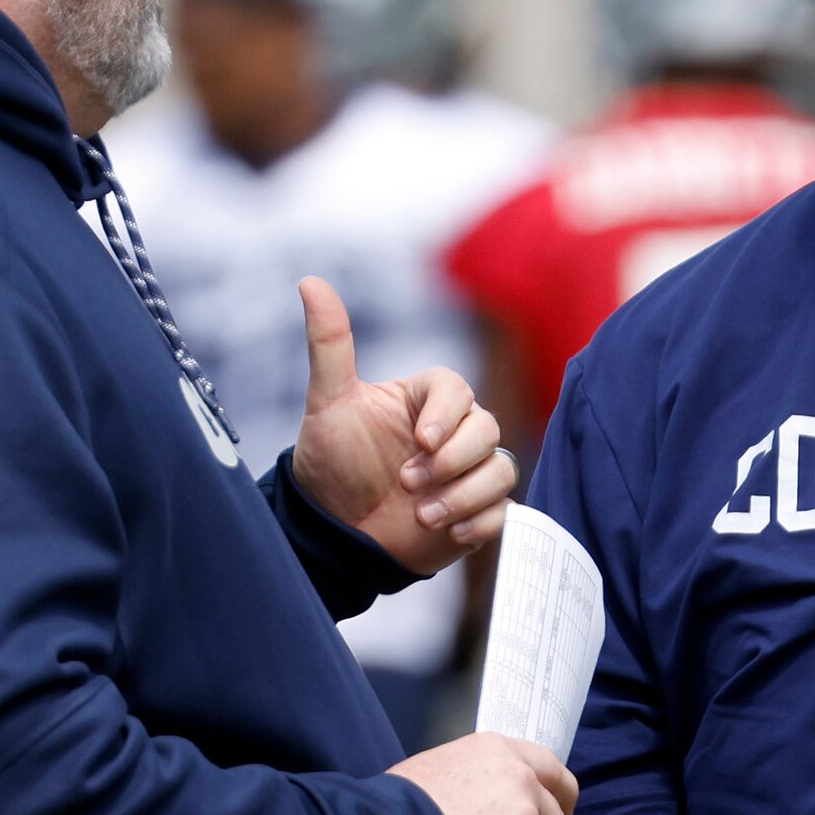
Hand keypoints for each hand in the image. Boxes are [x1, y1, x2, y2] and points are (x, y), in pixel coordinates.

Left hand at [289, 277, 514, 574]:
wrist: (335, 534)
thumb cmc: (332, 463)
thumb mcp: (328, 403)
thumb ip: (328, 344)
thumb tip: (310, 280)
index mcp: (424, 400)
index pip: (456, 389)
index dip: (446, 414)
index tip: (421, 441)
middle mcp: (453, 433)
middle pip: (487, 429)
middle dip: (451, 461)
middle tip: (408, 483)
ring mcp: (468, 472)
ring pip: (500, 469)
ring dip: (464, 495)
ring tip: (423, 516)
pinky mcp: (478, 511)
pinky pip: (504, 511)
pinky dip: (480, 522)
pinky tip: (448, 532)